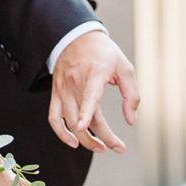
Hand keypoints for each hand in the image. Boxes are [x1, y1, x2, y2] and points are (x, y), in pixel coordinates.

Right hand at [49, 30, 139, 152]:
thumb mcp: (125, 68)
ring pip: (69, 121)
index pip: (88, 95)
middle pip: (84, 116)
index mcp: (94, 73)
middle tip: (118, 148)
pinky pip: (53, 117)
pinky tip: (73, 142)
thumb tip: (130, 120)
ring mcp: (63, 88)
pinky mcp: (56, 93)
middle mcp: (75, 82)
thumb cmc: (103, 53)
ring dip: (85, 139)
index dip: (85, 112)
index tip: (82, 126)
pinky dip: (60, 132)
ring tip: (100, 147)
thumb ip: (131, 95)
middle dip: (102, 138)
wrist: (76, 37)